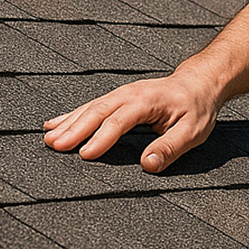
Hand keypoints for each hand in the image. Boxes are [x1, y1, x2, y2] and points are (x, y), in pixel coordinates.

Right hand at [43, 68, 218, 172]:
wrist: (200, 83)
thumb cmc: (197, 108)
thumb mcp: (193, 131)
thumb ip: (171, 147)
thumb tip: (148, 165)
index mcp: (148, 101)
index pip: (120, 120)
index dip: (102, 137)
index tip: (85, 154)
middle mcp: (131, 94)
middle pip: (98, 111)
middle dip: (75, 129)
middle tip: (54, 146)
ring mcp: (123, 94)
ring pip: (91, 107)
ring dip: (69, 123)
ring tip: (48, 139)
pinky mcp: (119, 97)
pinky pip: (92, 106)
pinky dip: (72, 115)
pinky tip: (53, 124)